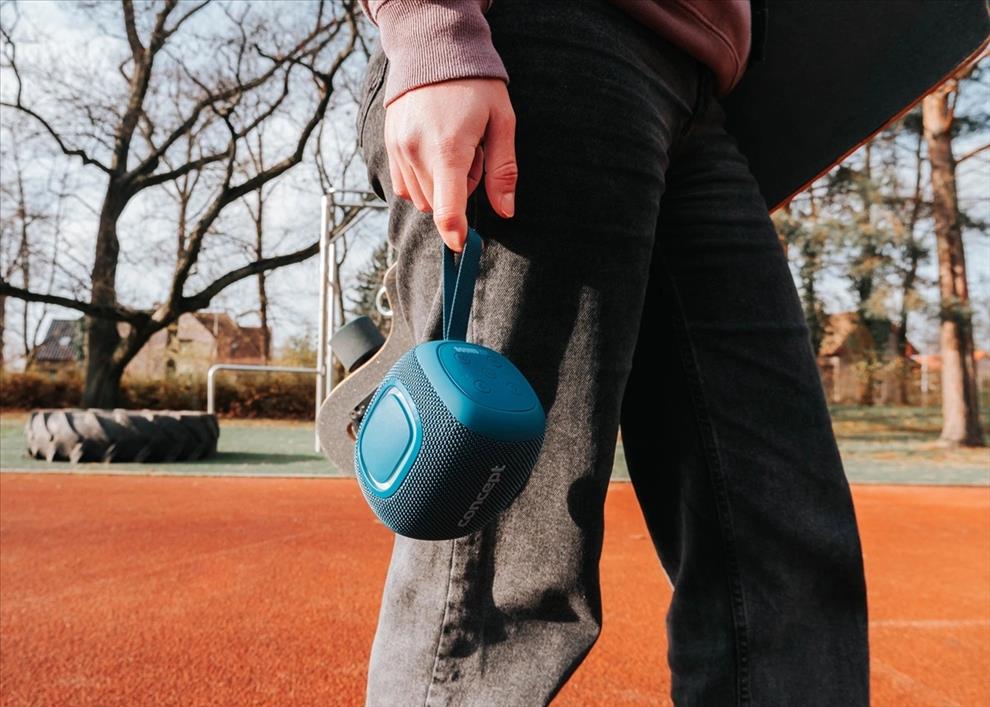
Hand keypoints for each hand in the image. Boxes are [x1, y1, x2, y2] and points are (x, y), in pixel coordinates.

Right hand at [384, 77, 516, 251]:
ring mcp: (398, 148)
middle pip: (436, 205)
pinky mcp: (388, 144)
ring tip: (452, 149)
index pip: (446, 208)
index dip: (454, 233)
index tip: (462, 246)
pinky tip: (434, 151)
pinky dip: (421, 179)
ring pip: (419, 197)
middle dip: (456, 193)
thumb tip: (506, 211)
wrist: (434, 49)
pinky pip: (404, 184)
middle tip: (471, 157)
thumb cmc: (476, 85)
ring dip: (438, 186)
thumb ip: (503, 171)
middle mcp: (416, 152)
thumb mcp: (502, 122)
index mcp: (448, 149)